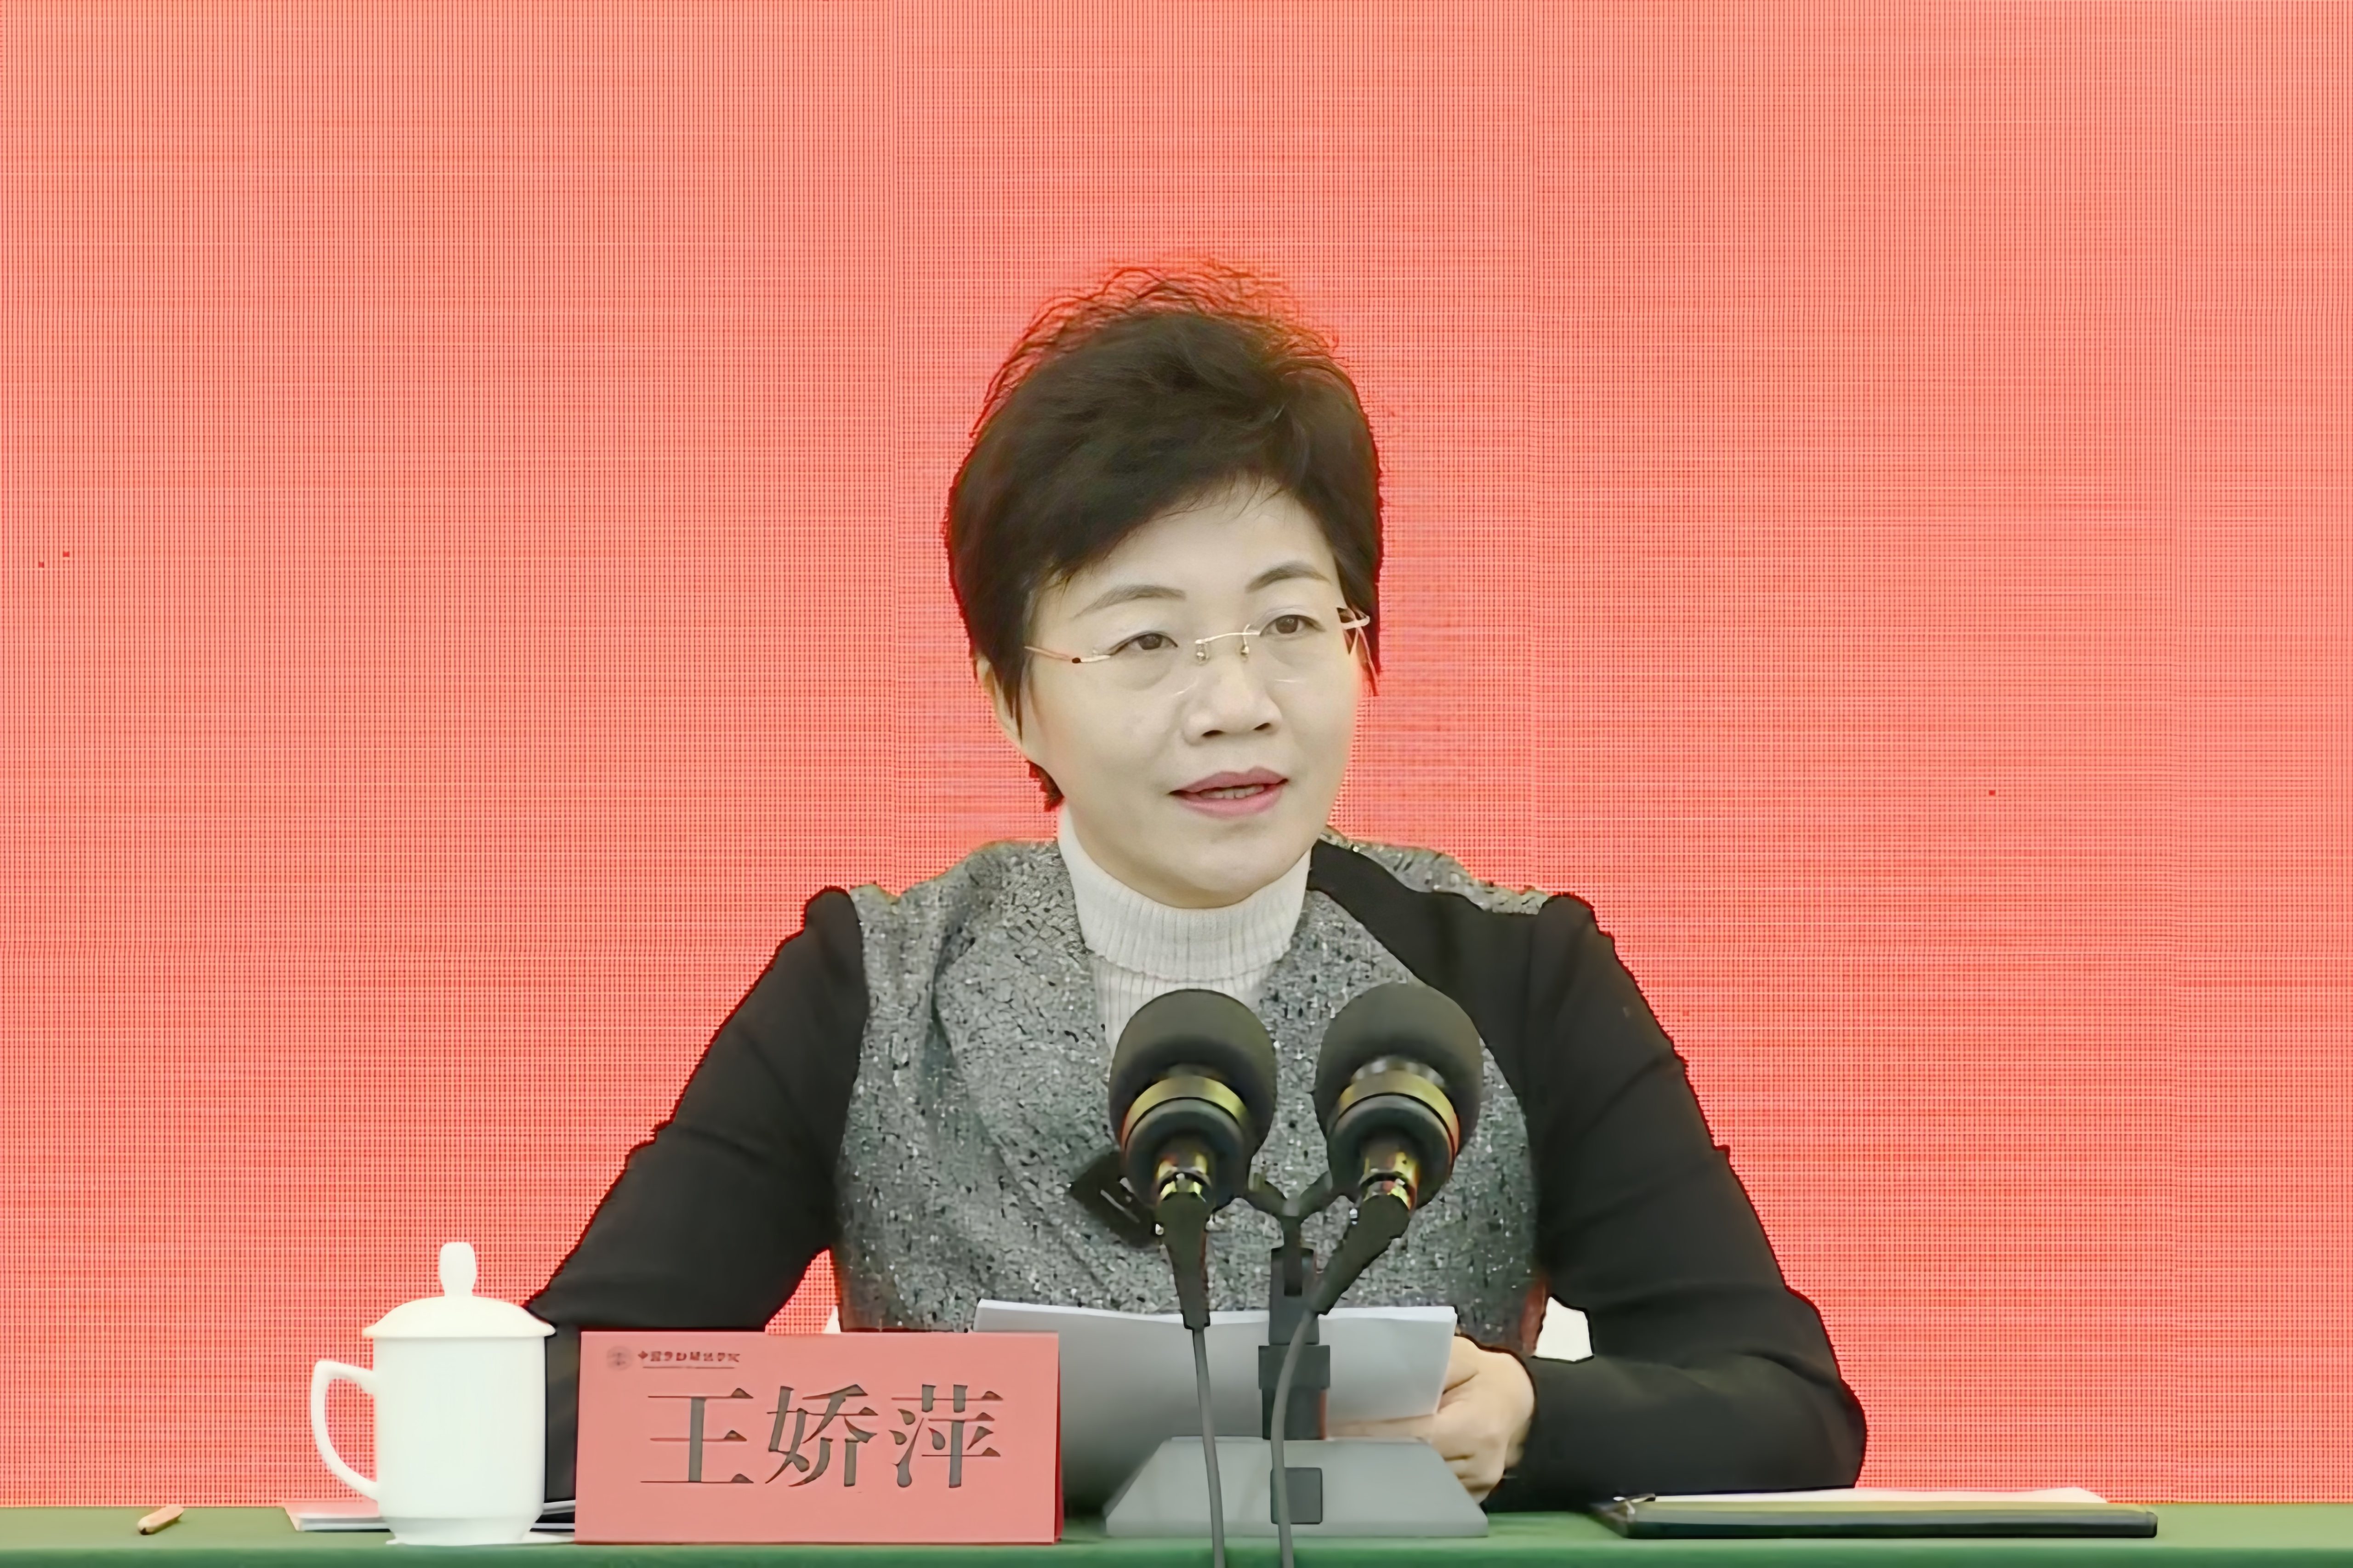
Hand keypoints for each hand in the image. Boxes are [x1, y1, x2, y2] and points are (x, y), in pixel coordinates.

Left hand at [1327, 1334, 1533, 1500]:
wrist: (1515, 1402)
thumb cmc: (1483, 1376)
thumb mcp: (1458, 1355)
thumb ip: (1424, 1365)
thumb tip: (1379, 1376)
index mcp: (1476, 1426)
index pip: (1413, 1435)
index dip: (1371, 1433)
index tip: (1334, 1427)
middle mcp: (1478, 1464)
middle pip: (1411, 1465)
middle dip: (1370, 1452)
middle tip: (1330, 1439)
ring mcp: (1476, 1488)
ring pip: (1416, 1485)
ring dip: (1381, 1469)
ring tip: (1346, 1450)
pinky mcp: (1470, 1499)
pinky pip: (1429, 1495)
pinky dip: (1402, 1480)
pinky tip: (1379, 1465)